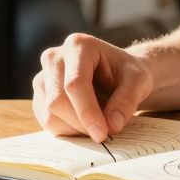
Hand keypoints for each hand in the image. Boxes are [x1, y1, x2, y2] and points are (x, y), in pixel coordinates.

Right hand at [32, 33, 153, 141]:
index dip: (87, 112)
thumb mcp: (139, 81)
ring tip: (96, 124)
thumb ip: (127, 100)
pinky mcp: (40, 95)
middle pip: (57, 100)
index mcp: (79, 45)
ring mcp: (43, 76)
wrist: (117, 75)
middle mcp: (54, 57)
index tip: (102, 134)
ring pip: (49, 114)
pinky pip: (46, 121)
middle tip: (103, 134)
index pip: (75, 83)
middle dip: (81, 123)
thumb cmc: (127, 74)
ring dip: (73, 129)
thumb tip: (112, 124)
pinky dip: (66, 130)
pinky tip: (84, 124)